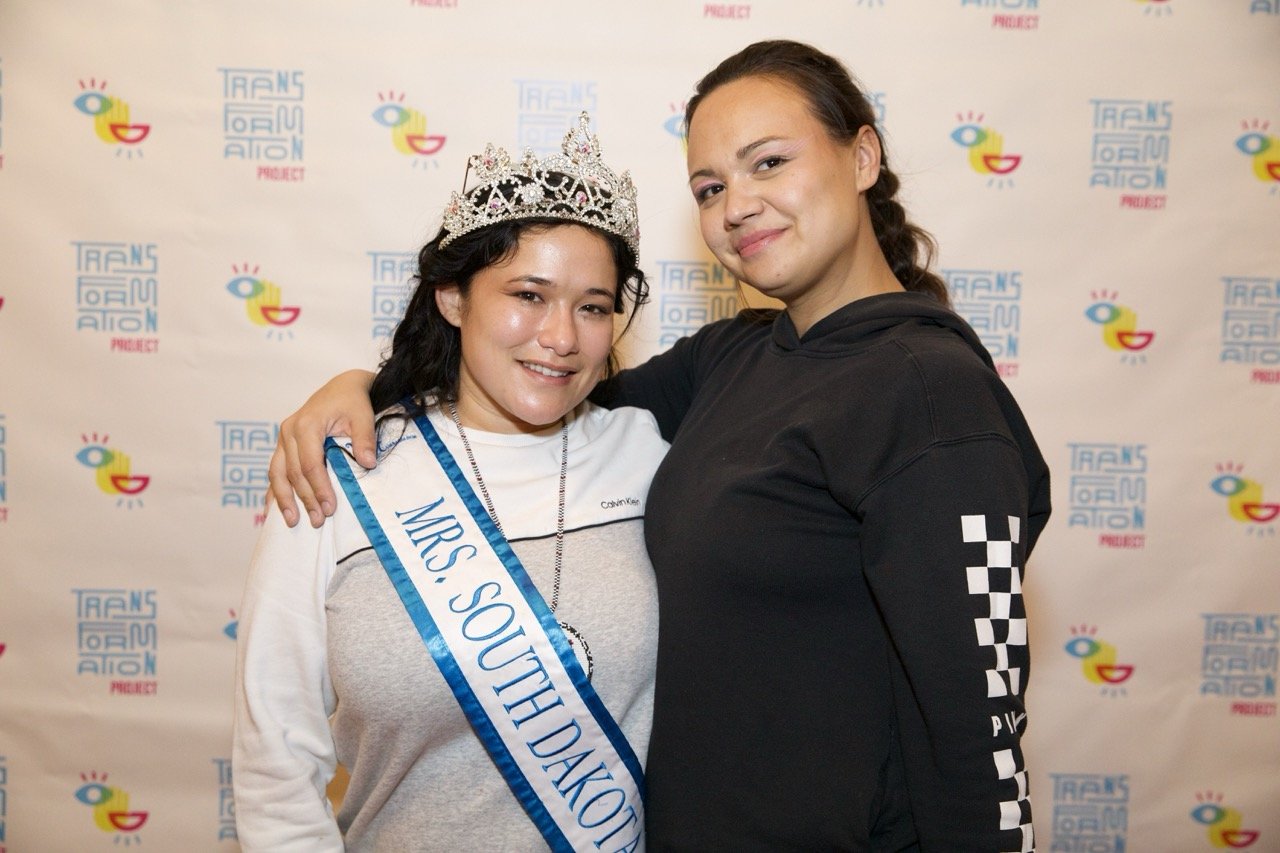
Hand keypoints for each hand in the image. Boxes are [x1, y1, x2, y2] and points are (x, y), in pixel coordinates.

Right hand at [268, 370, 376, 526]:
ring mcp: (283, 439)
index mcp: (306, 424)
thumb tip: (368, 463)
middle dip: (305, 499)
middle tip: (318, 521)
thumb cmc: (353, 401)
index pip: (310, 463)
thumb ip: (364, 438)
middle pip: (293, 472)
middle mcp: (289, 431)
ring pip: (277, 473)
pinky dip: (274, 490)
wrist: (342, 387)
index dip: (319, 488)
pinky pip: (275, 471)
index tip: (329, 508)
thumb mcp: (363, 415)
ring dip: (284, 499)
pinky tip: (274, 510)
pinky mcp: (283, 445)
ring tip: (293, 522)